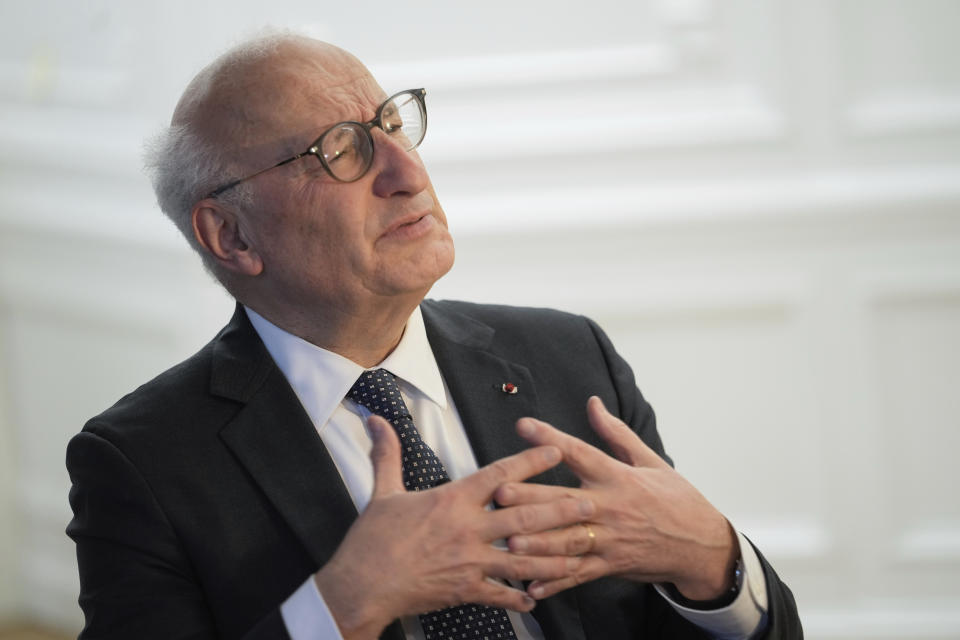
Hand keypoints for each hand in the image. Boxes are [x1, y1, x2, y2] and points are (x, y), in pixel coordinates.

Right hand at [314, 415, 594, 639]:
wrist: (362, 585)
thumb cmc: (371, 540)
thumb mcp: (381, 491)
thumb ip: (387, 454)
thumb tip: (377, 421)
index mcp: (452, 500)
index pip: (499, 474)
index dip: (530, 461)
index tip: (556, 451)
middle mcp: (468, 529)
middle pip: (524, 517)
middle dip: (560, 510)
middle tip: (589, 504)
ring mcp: (470, 562)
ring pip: (523, 558)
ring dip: (555, 555)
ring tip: (581, 552)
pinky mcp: (466, 590)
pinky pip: (501, 595)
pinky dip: (521, 597)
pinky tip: (538, 598)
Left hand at [495, 396, 736, 601]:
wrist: (702, 545)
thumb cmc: (676, 500)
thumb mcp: (650, 461)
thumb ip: (615, 433)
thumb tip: (593, 403)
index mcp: (618, 477)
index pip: (580, 452)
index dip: (551, 438)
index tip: (524, 426)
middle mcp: (611, 507)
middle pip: (565, 500)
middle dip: (531, 497)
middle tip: (500, 492)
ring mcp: (610, 539)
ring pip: (568, 540)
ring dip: (538, 541)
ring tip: (509, 539)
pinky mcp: (612, 565)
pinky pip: (579, 574)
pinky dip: (555, 581)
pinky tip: (532, 584)